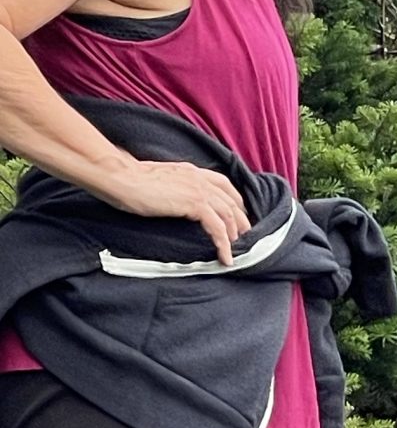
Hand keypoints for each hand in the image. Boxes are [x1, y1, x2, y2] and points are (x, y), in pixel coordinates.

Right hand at [99, 157, 251, 266]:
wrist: (122, 178)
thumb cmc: (130, 180)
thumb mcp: (157, 180)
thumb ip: (171, 186)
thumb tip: (168, 196)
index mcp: (192, 171)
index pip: (223, 184)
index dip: (234, 199)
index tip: (237, 213)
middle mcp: (200, 178)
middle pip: (231, 200)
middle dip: (240, 219)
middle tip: (243, 235)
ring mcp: (200, 190)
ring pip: (228, 214)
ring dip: (234, 234)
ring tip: (236, 250)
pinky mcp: (196, 205)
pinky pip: (218, 227)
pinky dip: (224, 243)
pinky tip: (225, 256)